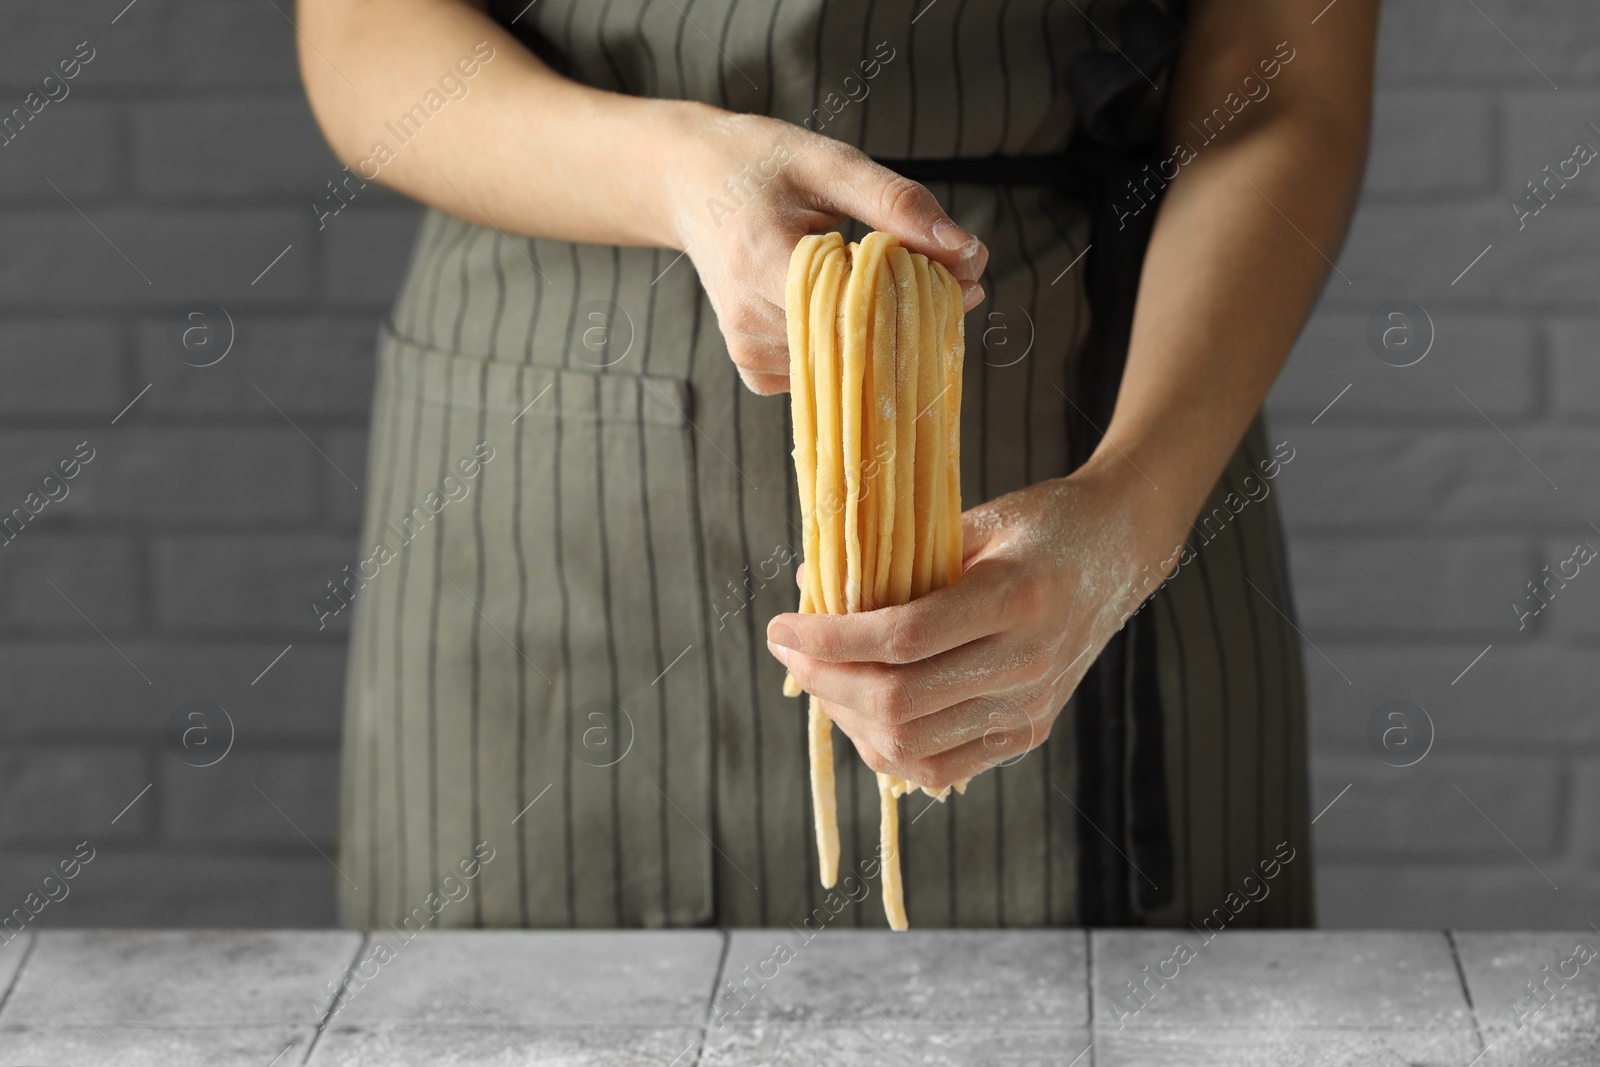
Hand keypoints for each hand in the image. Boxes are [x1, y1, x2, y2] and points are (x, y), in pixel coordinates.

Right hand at [660, 103, 988, 394]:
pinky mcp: (751, 367)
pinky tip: (848, 307)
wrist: (686, 182)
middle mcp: (748, 317)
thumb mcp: (828, 162)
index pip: (856, 304)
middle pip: (858, 340)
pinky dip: (852, 345)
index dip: (915, 293)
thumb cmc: (759, 162)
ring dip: (886, 330)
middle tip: (946, 276)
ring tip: (885, 280)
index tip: (956, 273)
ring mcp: (746, 349)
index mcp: (760, 258)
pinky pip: (825, 372)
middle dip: (913, 313)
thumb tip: (969, 253)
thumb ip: (898, 205)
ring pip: (848, 363)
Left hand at [764, 466, 1184, 790]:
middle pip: (898, 701)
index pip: (900, 638)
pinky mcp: (1028, 732)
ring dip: (847, 717)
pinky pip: (939, 767)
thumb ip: (896, 559)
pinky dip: (887, 747)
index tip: (782, 625)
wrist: (1122, 547)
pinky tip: (862, 711)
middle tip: (790, 651)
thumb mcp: (973, 522)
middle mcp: (1026, 661)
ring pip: (911, 745)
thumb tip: (810, 581)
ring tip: (822, 679)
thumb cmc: (1041, 522)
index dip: (828, 639)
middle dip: (825, 680)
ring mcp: (1029, 706)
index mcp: (1014, 597)